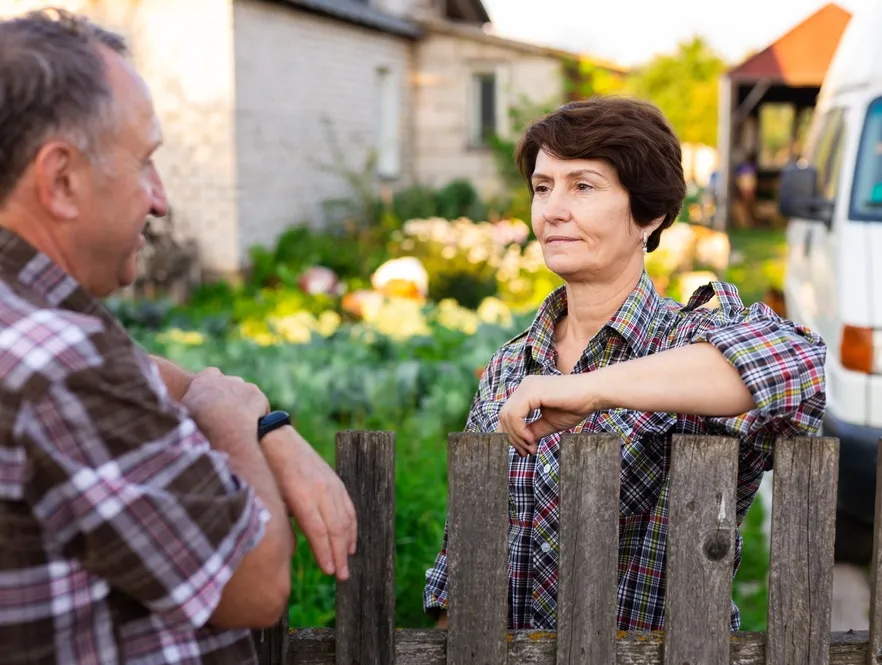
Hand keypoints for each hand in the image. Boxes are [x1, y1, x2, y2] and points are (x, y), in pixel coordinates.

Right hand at [181, 368, 268, 447]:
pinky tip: (254, 428)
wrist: (220, 426)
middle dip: (234, 398)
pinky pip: (261, 406)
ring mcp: (242, 386)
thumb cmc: (197, 427)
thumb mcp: (185, 415)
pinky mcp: (257, 395)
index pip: (210, 374)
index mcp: (202, 383)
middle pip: (233, 384)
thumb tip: (196, 418)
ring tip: (241, 426)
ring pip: (248, 395)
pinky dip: (259, 416)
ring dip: (247, 407)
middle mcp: (224, 380)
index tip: (217, 399)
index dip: (215, 386)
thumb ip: (193, 409)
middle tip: (232, 417)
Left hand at [262, 427, 356, 581]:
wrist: (276, 439)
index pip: (318, 531)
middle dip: (340, 554)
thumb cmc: (267, 471)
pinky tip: (351, 541)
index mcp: (302, 495)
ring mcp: (331, 484)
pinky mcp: (336, 481)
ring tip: (348, 564)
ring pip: (346, 518)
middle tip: (342, 576)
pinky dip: (352, 526)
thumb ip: (283, 521)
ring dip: (348, 543)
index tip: (329, 571)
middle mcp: (321, 490)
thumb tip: (291, 547)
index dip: (325, 552)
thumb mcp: (270, 497)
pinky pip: (349, 507)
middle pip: (336, 528)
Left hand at [497, 374, 600, 455]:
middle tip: (526, 453)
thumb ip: (532, 430)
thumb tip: (520, 443)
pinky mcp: (532, 391)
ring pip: (507, 416)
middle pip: (504, 416)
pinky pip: (515, 414)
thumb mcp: (549, 423)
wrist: (594, 394)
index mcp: (527, 392)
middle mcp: (524, 386)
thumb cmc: (575, 406)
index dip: (511, 435)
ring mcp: (527, 386)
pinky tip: (531, 440)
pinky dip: (519, 430)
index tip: (524, 451)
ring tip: (531, 448)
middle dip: (512, 438)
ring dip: (516, 437)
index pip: (508, 415)